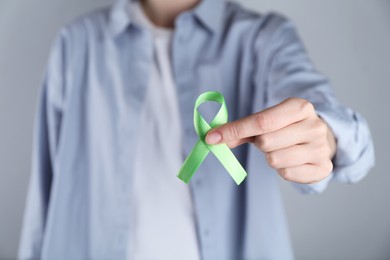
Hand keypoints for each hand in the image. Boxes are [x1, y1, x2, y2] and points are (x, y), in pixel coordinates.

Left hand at [205, 98, 335, 183]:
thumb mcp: (268, 121)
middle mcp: (314, 126)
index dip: (234, 130)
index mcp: (299, 107)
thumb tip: (213, 138)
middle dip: (261, 144)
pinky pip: (287, 174)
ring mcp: (321, 148)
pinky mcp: (323, 167)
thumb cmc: (287, 128)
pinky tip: (292, 160)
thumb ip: (241, 129)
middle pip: (266, 142)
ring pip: (275, 160)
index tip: (211, 137)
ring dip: (271, 157)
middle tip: (270, 140)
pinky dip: (283, 169)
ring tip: (282, 149)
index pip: (261, 121)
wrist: (323, 138)